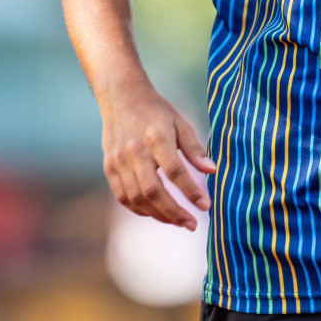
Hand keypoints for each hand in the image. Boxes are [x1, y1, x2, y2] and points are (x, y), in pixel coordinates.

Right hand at [99, 84, 215, 228]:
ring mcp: (118, 161)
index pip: (174, 171)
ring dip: (158, 215)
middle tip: (192, 224)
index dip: (190, 191)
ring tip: (178, 221)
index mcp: (156, 137)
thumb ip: (195, 148)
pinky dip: (140, 210)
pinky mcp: (108, 167)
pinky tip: (156, 213)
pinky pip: (123, 196)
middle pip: (153, 191)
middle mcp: (134, 151)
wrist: (120, 97)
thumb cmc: (156, 111)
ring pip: (137, 198)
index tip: (206, 205)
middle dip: (174, 212)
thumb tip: (212, 171)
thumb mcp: (180, 122)